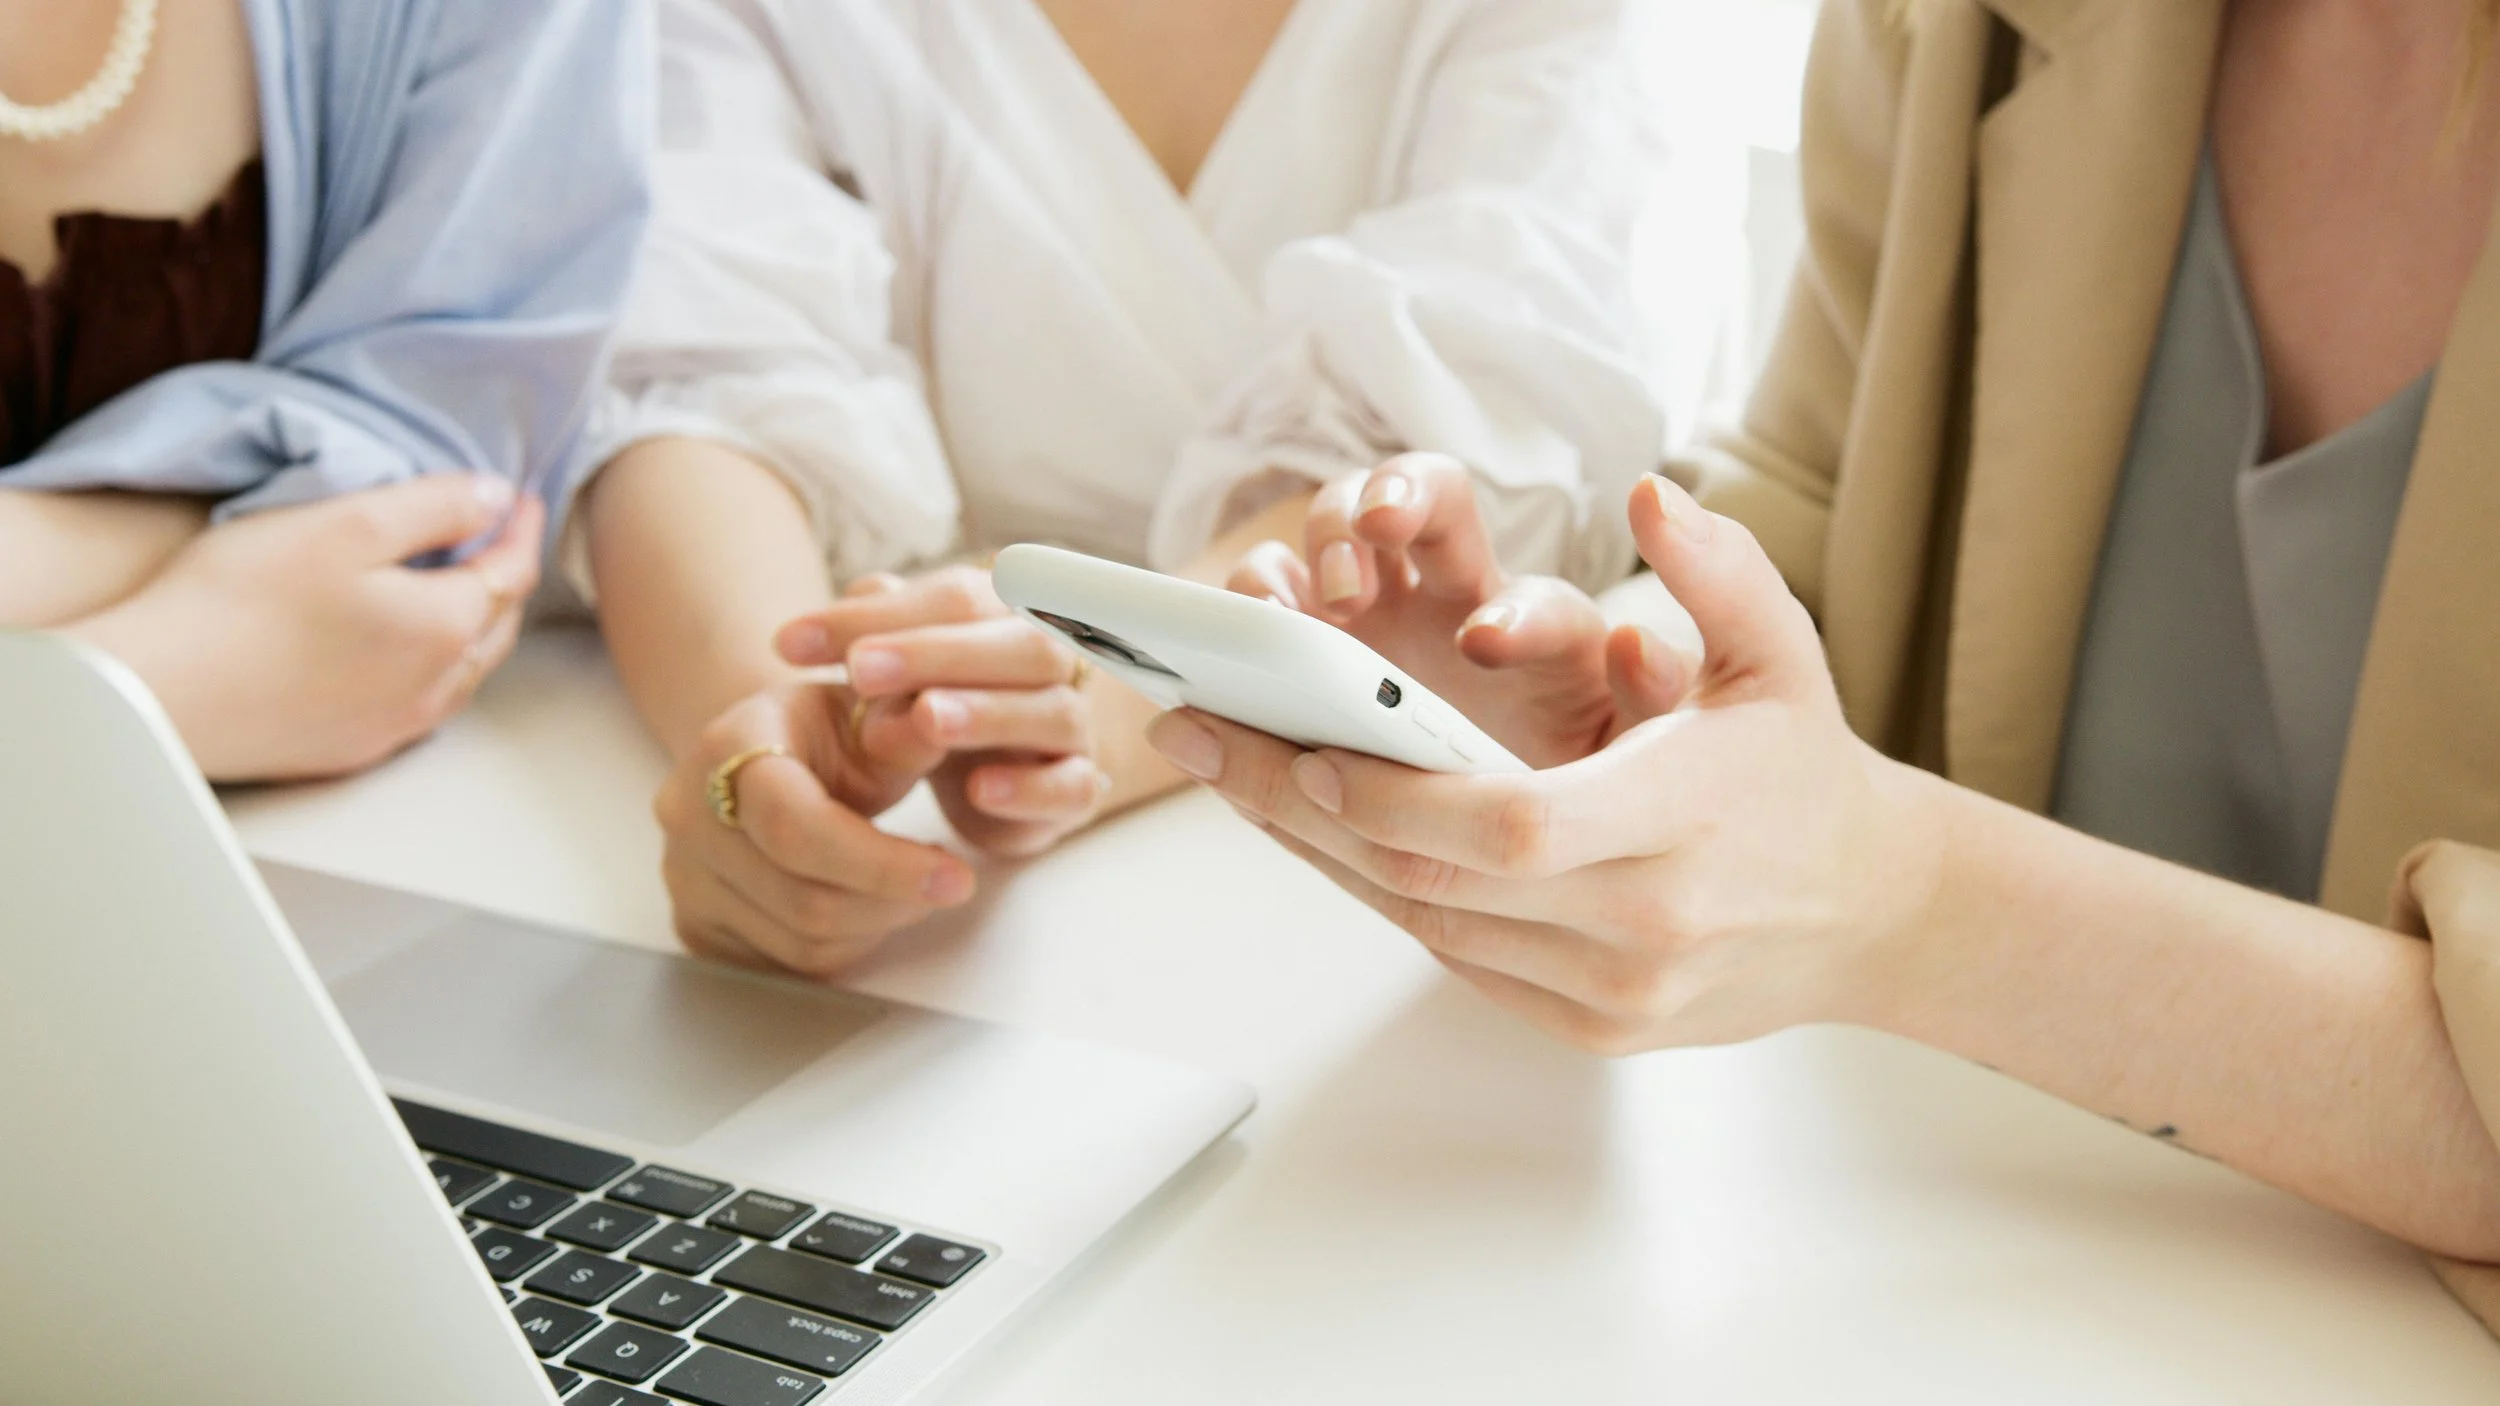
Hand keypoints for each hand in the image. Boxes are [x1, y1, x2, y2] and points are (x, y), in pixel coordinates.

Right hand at [70, 475, 541, 781]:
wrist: (158, 691)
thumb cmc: (241, 599)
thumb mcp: (346, 523)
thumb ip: (434, 507)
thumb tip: (498, 499)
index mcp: (445, 627)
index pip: (511, 572)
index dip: (521, 529)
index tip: (522, 499)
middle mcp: (434, 687)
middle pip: (497, 626)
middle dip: (506, 578)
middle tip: (500, 539)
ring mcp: (394, 727)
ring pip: (464, 672)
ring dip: (475, 628)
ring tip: (462, 589)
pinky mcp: (352, 750)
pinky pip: (419, 705)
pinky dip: (433, 669)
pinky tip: (407, 653)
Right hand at [653, 679, 976, 978]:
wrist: (760, 756)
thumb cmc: (824, 734)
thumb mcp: (867, 715)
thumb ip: (904, 730)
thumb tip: (938, 721)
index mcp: (728, 747)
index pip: (797, 827)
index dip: (882, 864)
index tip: (956, 877)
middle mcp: (688, 814)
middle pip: (804, 901)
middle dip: (894, 902)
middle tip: (948, 882)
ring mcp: (685, 877)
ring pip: (802, 944)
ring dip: (877, 926)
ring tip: (907, 884)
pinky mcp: (695, 926)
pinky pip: (788, 966)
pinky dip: (845, 945)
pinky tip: (865, 902)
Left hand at [778, 565, 1108, 857]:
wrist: (1007, 765)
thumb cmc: (944, 695)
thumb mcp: (897, 665)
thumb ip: (862, 640)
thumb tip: (799, 634)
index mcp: (1009, 612)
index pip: (956, 598)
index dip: (880, 617)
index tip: (792, 643)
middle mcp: (1052, 661)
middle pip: (1019, 643)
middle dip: (939, 653)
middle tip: (861, 671)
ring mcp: (1071, 725)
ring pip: (1052, 710)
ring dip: (989, 713)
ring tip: (927, 719)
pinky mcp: (1077, 788)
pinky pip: (1070, 785)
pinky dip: (1029, 787)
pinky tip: (979, 791)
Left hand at [1156, 475, 1949, 1053]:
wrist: (1872, 913)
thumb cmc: (1804, 771)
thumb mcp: (1783, 653)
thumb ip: (1716, 571)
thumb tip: (1651, 494)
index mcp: (1685, 820)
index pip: (1509, 824)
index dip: (1393, 792)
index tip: (1305, 745)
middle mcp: (1644, 923)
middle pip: (1437, 882)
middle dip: (1303, 812)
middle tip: (1208, 740)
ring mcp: (1613, 990)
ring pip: (1430, 927)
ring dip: (1322, 853)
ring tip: (1234, 777)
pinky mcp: (1590, 1028)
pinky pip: (1458, 960)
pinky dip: (1383, 893)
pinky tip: (1317, 832)